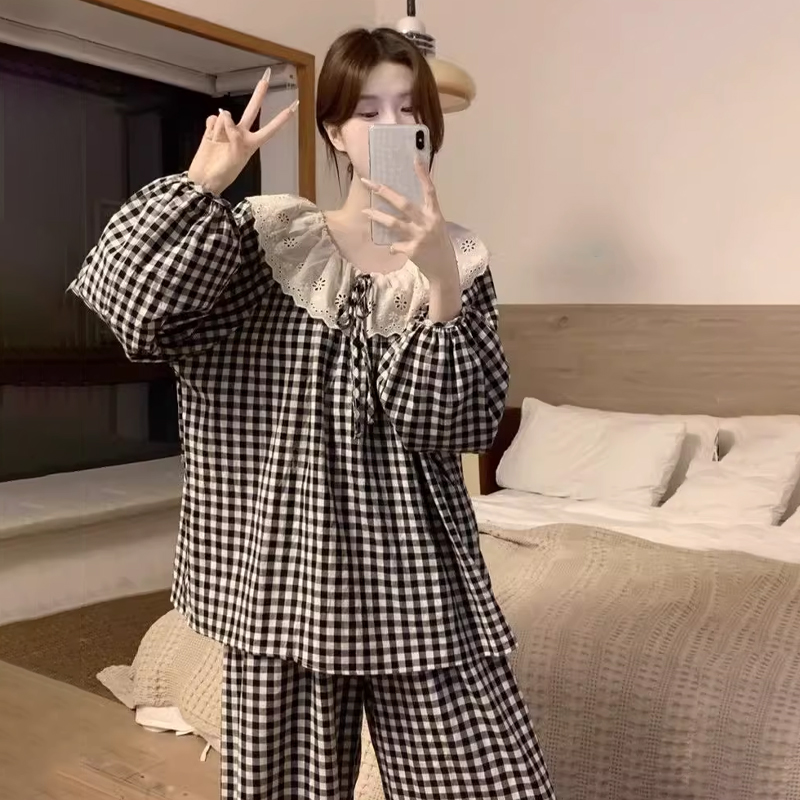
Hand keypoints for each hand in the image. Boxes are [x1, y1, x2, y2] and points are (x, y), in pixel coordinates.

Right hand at [188, 69, 298, 195]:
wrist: (203, 179)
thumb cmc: (223, 173)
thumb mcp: (237, 156)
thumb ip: (235, 134)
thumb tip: (225, 115)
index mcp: (252, 144)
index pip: (270, 128)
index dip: (282, 118)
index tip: (294, 106)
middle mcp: (241, 134)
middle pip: (252, 109)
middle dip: (258, 93)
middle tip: (266, 76)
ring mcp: (227, 131)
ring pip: (225, 117)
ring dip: (220, 129)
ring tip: (217, 144)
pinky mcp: (213, 130)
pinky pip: (212, 120)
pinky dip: (210, 127)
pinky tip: (210, 137)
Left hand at [361, 158, 458, 287]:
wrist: (444, 270)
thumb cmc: (438, 245)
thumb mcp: (436, 226)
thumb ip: (423, 215)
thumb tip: (401, 203)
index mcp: (435, 214)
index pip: (429, 190)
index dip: (423, 174)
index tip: (414, 158)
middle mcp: (427, 223)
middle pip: (403, 204)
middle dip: (384, 192)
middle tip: (369, 182)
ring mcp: (419, 237)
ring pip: (394, 223)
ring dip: (377, 216)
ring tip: (365, 211)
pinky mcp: (413, 251)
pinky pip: (394, 245)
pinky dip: (391, 246)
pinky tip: (392, 247)